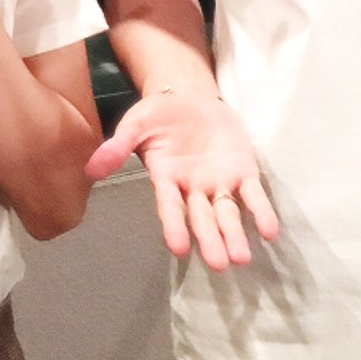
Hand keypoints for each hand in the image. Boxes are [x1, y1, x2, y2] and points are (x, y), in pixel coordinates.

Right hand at [85, 91, 278, 270]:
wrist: (190, 95)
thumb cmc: (159, 113)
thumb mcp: (135, 124)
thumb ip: (118, 146)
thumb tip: (91, 169)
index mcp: (166, 178)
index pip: (170, 206)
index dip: (174, 226)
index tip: (178, 248)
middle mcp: (193, 188)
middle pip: (202, 218)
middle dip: (210, 240)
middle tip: (219, 264)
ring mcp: (219, 182)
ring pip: (228, 213)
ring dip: (235, 235)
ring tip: (241, 258)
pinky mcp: (243, 171)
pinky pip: (254, 195)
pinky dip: (262, 212)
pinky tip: (269, 232)